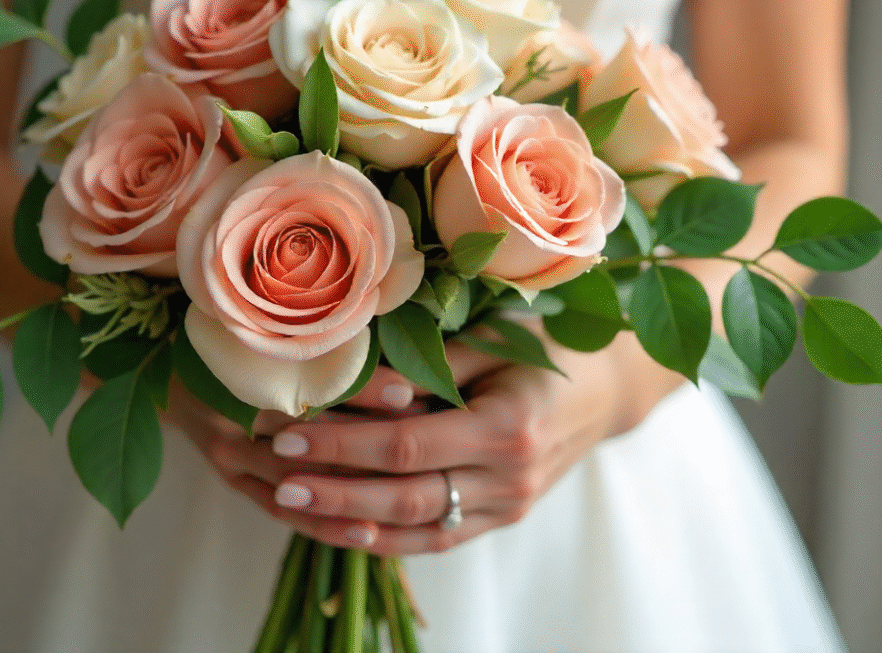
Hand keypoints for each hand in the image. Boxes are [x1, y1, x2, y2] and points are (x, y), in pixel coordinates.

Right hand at [162, 364, 424, 518]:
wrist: (168, 371)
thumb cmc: (231, 339)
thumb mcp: (265, 329)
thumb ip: (321, 339)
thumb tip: (393, 342)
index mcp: (239, 366)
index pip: (309, 383)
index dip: (362, 388)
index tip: (411, 392)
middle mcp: (231, 414)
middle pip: (306, 439)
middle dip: (367, 446)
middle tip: (424, 453)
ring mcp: (230, 455)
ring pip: (298, 482)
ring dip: (352, 492)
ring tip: (406, 502)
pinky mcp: (235, 481)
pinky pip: (284, 511)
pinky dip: (325, 524)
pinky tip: (368, 534)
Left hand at [244, 332, 680, 555]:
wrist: (606, 388)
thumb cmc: (545, 346)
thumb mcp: (493, 340)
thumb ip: (430, 366)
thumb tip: (354, 377)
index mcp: (507, 427)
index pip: (407, 445)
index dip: (342, 444)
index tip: (287, 432)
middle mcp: (509, 478)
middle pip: (405, 495)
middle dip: (333, 486)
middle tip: (275, 473)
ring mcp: (508, 506)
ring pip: (417, 528)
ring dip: (349, 520)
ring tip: (291, 504)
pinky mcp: (501, 519)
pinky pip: (438, 540)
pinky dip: (388, 540)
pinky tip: (342, 530)